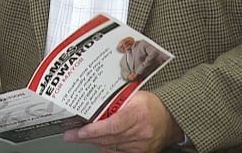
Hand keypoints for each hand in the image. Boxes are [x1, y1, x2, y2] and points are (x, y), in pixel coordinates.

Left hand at [63, 91, 182, 152]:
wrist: (171, 118)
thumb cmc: (152, 104)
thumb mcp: (134, 95)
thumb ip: (116, 100)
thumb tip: (93, 99)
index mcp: (139, 114)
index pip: (114, 125)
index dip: (95, 130)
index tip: (80, 131)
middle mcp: (140, 132)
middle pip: (109, 138)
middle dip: (87, 137)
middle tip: (70, 135)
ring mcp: (141, 146)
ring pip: (111, 146)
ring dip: (94, 142)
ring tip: (78, 137)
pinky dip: (105, 147)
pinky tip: (96, 142)